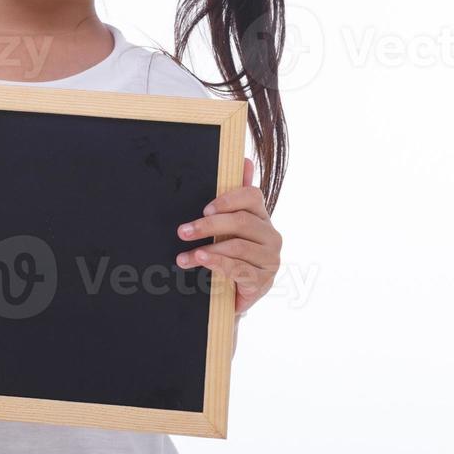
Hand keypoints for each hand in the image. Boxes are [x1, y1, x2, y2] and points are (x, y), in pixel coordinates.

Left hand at [175, 156, 281, 314]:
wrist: (238, 293)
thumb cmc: (233, 253)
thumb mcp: (231, 225)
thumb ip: (236, 194)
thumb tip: (244, 159)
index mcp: (262, 216)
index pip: (252, 196)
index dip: (228, 199)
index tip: (204, 208)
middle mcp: (271, 235)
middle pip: (241, 222)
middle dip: (208, 226)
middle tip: (182, 232)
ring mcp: (270, 259)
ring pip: (237, 247)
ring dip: (207, 250)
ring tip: (183, 256)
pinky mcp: (263, 281)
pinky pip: (239, 269)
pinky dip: (218, 264)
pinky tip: (201, 261)